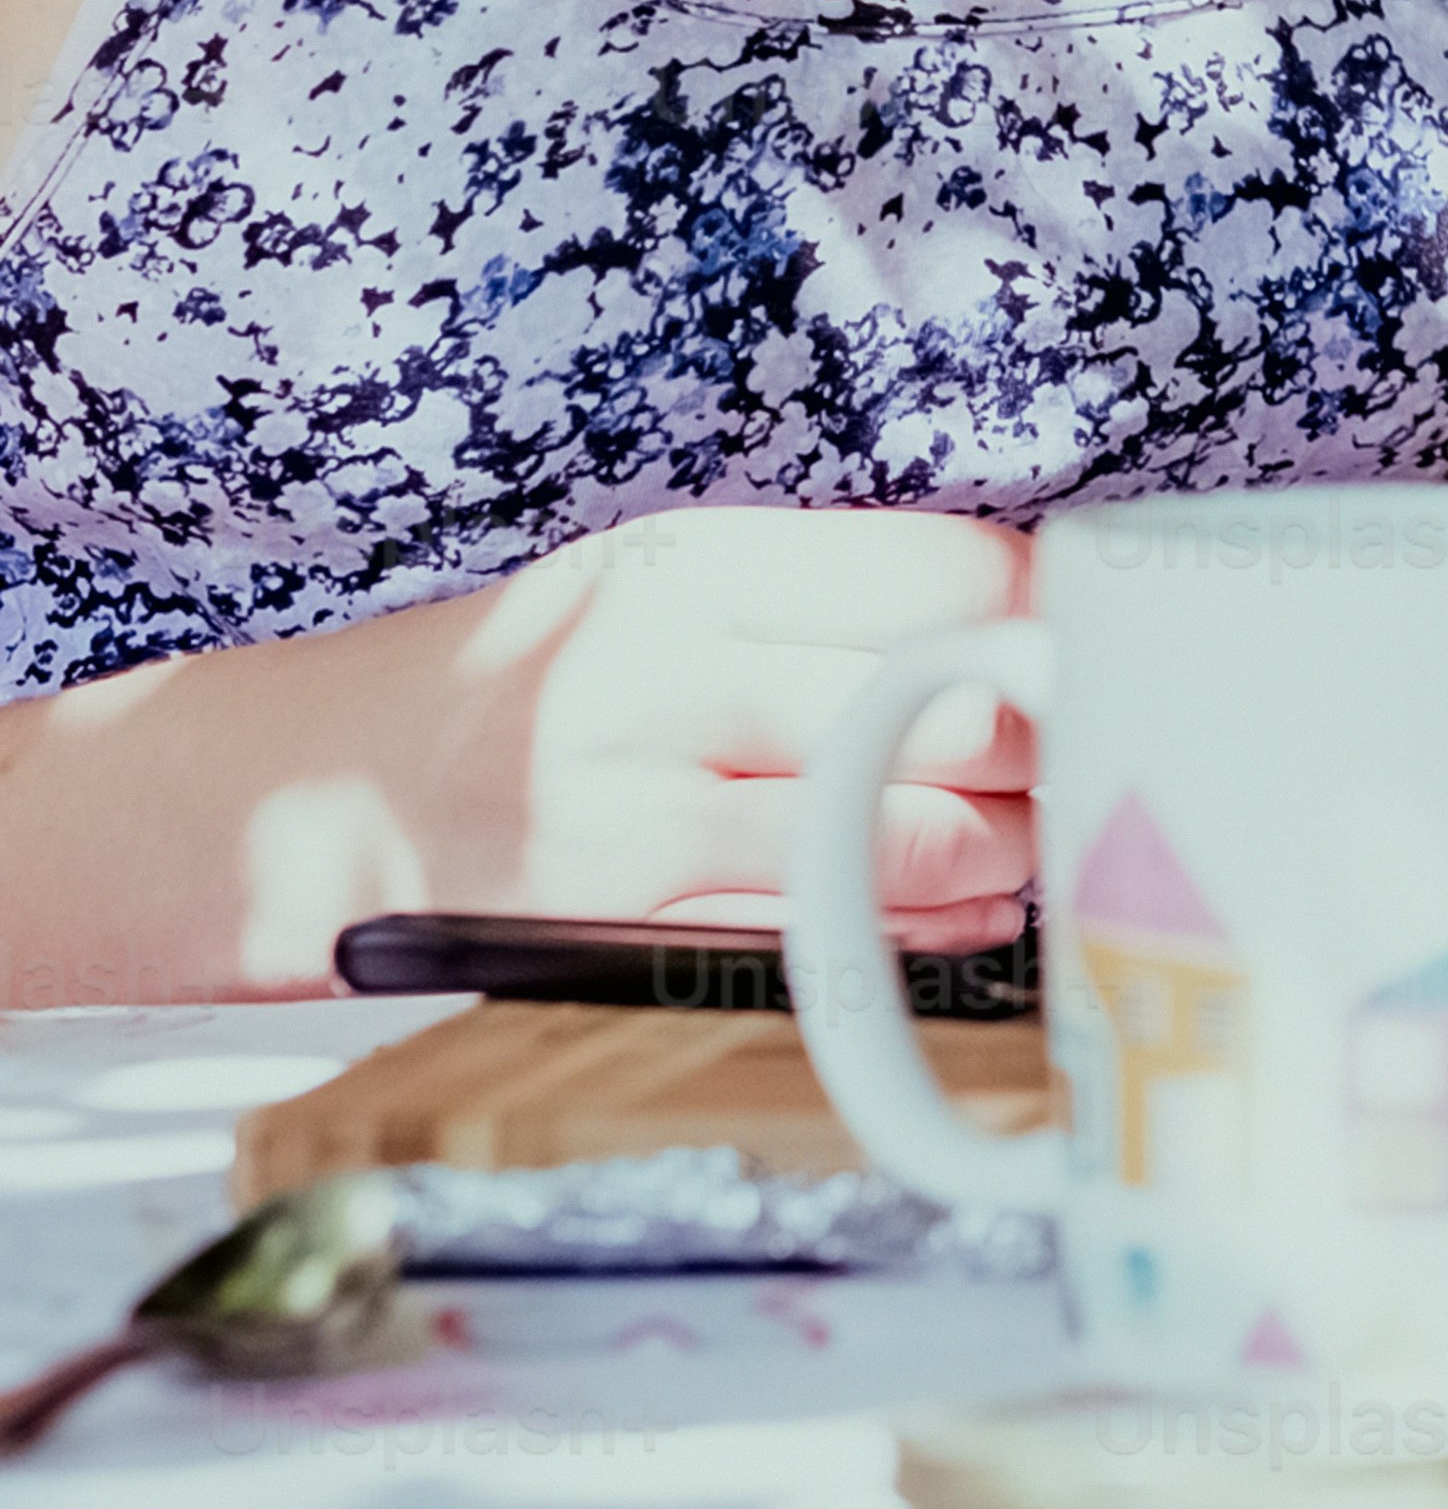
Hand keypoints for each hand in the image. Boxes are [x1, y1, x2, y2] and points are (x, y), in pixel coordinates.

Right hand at [368, 509, 1042, 936]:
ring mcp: (620, 819)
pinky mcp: (599, 936)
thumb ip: (823, 595)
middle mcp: (649, 683)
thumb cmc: (504, 687)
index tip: (1099, 637)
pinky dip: (911, 933)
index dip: (1047, 614)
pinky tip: (957, 916)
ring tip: (1030, 835)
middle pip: (937, 706)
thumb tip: (1024, 620)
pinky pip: (805, 940)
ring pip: (890, 834)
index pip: (937, 573)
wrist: (286, 802)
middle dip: (1049, 738)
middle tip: (1092, 748)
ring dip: (1001, 846)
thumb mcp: (650, 589)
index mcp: (678, 568)